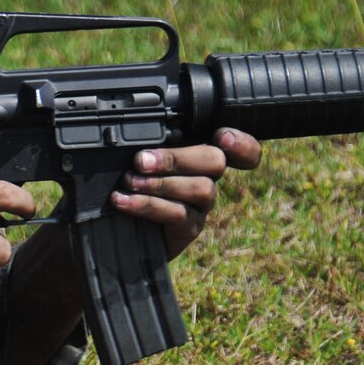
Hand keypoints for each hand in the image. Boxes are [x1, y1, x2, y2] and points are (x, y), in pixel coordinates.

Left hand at [111, 127, 261, 257]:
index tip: (222, 136)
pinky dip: (148, 205)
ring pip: (200, 188)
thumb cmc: (131, 184)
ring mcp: (201, 204)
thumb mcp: (137, 161)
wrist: (122, 228)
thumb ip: (146, 147)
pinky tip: (124, 201)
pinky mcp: (190, 228)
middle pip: (215, 160)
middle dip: (176, 158)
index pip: (236, 145)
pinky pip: (178, 213)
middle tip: (140, 161)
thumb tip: (136, 140)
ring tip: (128, 182)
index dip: (241, 142)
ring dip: (159, 183)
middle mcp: (206, 177)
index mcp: (196, 154)